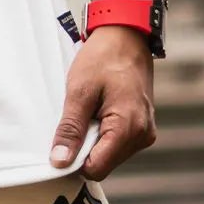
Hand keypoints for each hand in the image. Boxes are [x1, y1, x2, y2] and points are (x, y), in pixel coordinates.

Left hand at [49, 24, 156, 180]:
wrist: (126, 35)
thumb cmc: (104, 58)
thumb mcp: (79, 92)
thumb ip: (70, 129)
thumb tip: (59, 162)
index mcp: (129, 128)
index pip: (96, 168)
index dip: (74, 159)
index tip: (62, 140)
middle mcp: (142, 136)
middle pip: (103, 163)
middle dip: (84, 147)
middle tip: (76, 116)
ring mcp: (145, 132)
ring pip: (109, 154)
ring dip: (93, 138)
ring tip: (89, 109)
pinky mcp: (142, 127)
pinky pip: (116, 142)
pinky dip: (102, 132)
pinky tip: (98, 110)